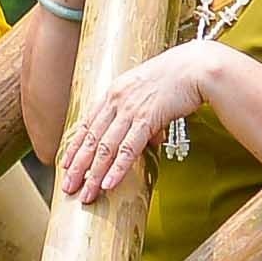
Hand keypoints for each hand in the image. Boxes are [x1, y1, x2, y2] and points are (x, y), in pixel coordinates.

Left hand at [54, 41, 230, 204]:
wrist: (196, 66)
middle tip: (67, 187)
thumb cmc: (177, 77)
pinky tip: (108, 184)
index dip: (75, 146)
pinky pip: (128, 149)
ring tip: (86, 194)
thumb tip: (150, 140)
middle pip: (91, 140)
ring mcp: (130, 110)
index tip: (65, 164)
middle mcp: (116, 101)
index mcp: (114, 93)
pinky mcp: (147, 118)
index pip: (87, 124)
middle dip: (77, 167)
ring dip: (93, 174)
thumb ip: (144, 116)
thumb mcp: (150, 94)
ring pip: (105, 148)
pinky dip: (117, 168)